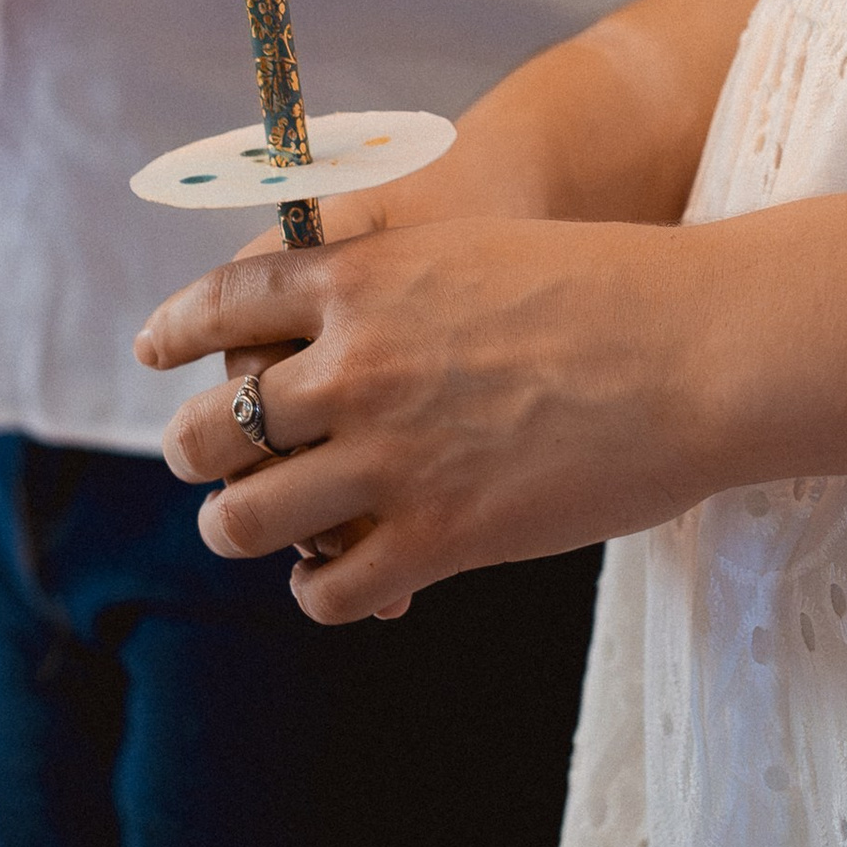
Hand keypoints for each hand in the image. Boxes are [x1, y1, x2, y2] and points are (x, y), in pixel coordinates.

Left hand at [136, 215, 728, 626]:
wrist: (692, 348)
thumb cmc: (602, 289)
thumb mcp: (469, 254)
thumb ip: (389, 294)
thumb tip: (331, 344)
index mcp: (361, 277)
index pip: (225, 303)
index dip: (176, 331)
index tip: (154, 353)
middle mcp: (354, 365)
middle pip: (215, 426)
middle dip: (197, 450)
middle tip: (207, 465)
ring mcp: (387, 456)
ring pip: (248, 518)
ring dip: (240, 529)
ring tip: (254, 533)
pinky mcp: (436, 538)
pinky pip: (328, 589)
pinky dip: (321, 591)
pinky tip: (343, 581)